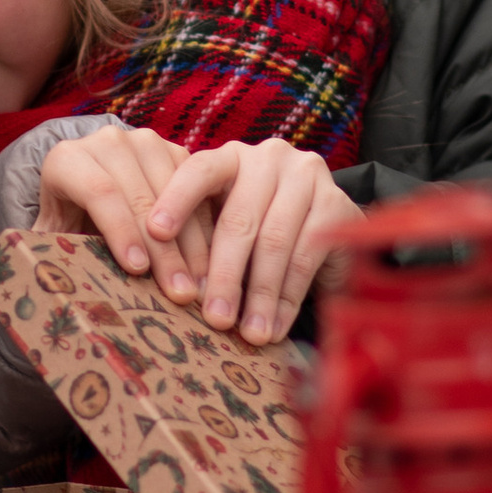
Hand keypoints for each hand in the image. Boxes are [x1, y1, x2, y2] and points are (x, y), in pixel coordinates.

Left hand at [37, 125, 215, 294]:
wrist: (89, 193)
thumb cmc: (69, 224)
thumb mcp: (54, 237)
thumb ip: (53, 254)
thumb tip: (61, 287)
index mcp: (67, 159)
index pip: (99, 192)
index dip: (120, 230)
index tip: (138, 270)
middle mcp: (106, 143)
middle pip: (140, 196)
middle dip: (162, 250)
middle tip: (178, 294)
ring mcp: (144, 143)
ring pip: (174, 193)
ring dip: (190, 245)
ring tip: (197, 287)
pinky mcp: (174, 150)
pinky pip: (197, 191)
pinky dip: (204, 231)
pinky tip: (208, 266)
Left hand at [142, 139, 349, 344]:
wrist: (325, 225)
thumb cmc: (259, 228)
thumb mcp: (226, 225)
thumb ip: (201, 240)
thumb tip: (168, 284)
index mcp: (231, 157)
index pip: (199, 171)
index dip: (176, 201)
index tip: (154, 233)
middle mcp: (268, 157)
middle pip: (239, 220)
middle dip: (224, 275)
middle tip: (214, 319)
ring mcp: (306, 176)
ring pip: (275, 242)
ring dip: (259, 295)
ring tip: (249, 335)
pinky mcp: (337, 203)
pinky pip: (307, 255)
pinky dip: (289, 297)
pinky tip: (276, 326)